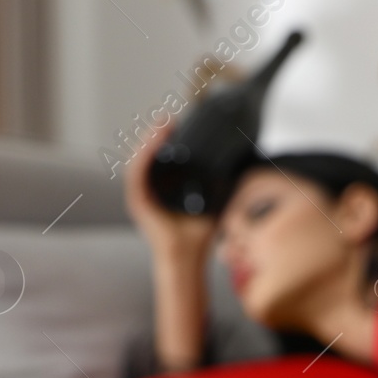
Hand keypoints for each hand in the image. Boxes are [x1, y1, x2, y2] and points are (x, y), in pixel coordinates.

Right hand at [124, 123, 216, 258]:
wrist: (188, 260)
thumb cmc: (199, 236)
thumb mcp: (215, 201)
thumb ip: (223, 183)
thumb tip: (240, 162)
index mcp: (162, 189)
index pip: (159, 158)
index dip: (165, 138)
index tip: (178, 122)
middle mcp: (149, 191)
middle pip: (147, 155)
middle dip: (156, 134)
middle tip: (169, 116)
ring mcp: (141, 197)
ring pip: (140, 160)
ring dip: (150, 140)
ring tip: (162, 124)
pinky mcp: (138, 203)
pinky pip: (137, 175)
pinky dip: (145, 156)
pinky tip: (154, 141)